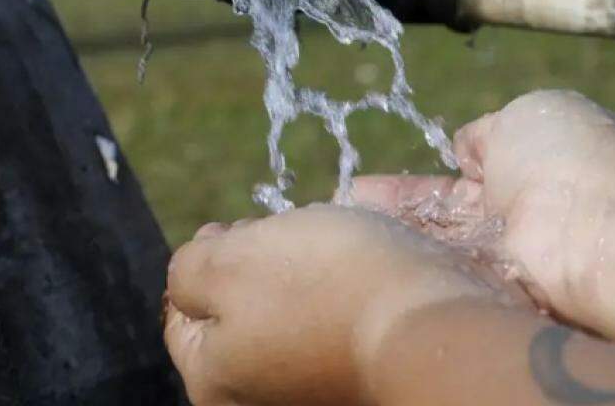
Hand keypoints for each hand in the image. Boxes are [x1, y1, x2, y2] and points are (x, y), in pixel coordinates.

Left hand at [163, 204, 514, 405]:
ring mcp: (312, 393)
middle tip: (283, 232)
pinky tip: (359, 273)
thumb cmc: (322, 286)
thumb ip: (188, 268)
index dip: (204, 258)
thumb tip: (190, 275)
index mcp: (213, 381)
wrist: (433, 325)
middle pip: (237, 316)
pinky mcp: (358, 379)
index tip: (233, 226)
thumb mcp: (227, 262)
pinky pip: (334, 327)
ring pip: (288, 316)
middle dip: (254, 265)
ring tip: (327, 247)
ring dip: (300, 277)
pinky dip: (340, 296)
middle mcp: (259, 400)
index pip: (181, 315)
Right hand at [352, 89, 614, 321]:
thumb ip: (487, 134)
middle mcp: (512, 218)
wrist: (599, 222)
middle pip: (439, 220)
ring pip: (437, 249)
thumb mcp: (523, 116)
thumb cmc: (567, 155)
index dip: (412, 186)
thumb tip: (465, 146)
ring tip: (340, 234)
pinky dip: (408, 267)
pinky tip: (365, 261)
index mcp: (524, 166)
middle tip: (342, 211)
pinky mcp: (495, 294)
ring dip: (393, 240)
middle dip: (392, 215)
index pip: (457, 179)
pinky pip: (444, 278)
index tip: (364, 187)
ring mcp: (502, 259)